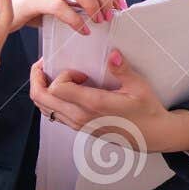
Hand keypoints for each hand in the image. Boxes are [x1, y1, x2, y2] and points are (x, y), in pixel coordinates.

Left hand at [29, 48, 188, 154]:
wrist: (152, 135)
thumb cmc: (146, 110)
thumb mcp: (139, 87)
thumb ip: (122, 70)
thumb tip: (113, 54)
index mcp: (94, 105)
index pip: (58, 88)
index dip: (61, 74)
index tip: (78, 70)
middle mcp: (80, 116)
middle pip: (41, 98)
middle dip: (37, 78)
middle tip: (44, 65)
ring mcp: (77, 124)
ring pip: (43, 107)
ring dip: (41, 89)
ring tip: (52, 75)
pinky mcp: (78, 128)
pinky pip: (53, 113)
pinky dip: (49, 99)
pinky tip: (64, 89)